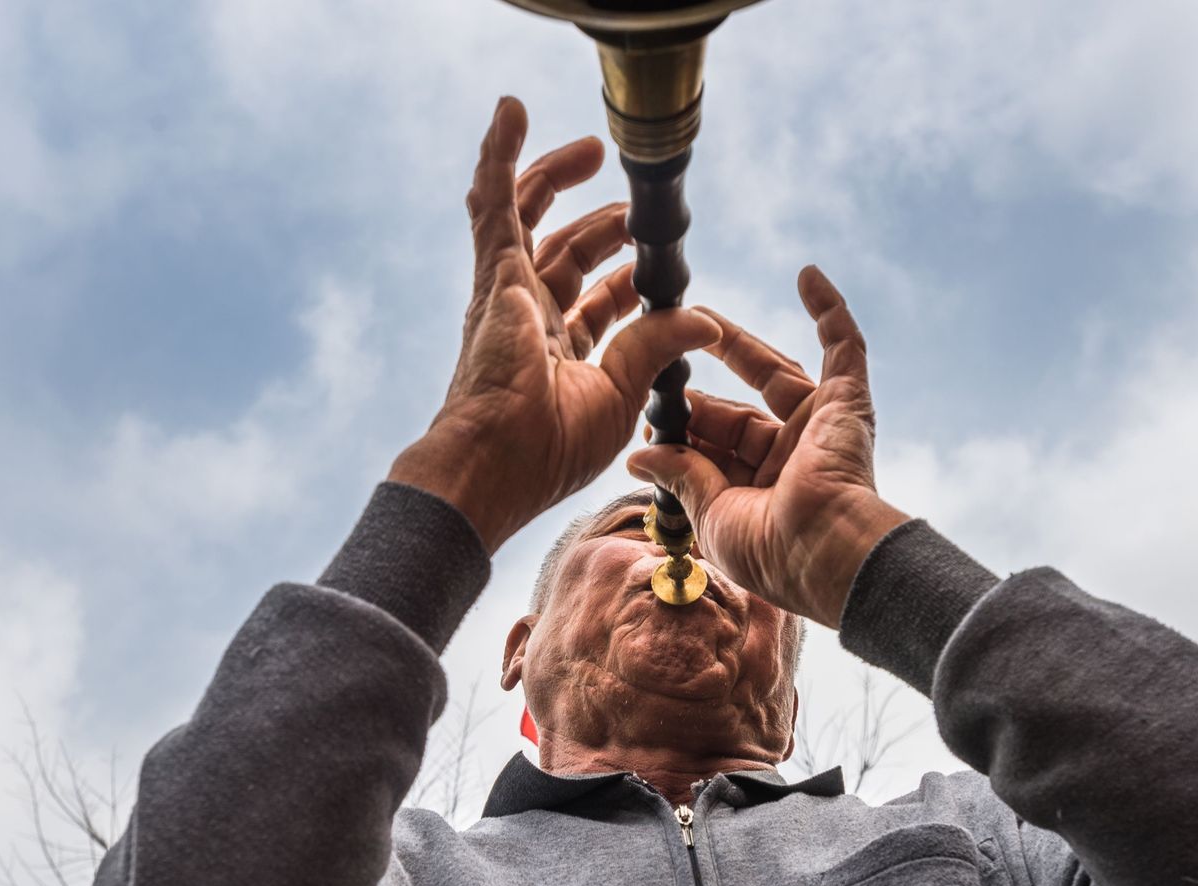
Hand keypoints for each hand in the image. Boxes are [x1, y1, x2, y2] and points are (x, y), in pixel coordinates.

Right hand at [389, 97, 720, 552]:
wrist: (496, 459)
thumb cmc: (549, 450)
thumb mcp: (623, 394)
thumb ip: (657, 347)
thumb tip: (703, 319)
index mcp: (560, 357)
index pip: (596, 305)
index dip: (628, 283)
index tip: (657, 271)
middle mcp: (530, 321)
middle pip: (566, 256)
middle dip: (602, 229)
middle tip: (632, 209)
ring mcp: (506, 293)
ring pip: (528, 219)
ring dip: (556, 179)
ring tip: (590, 150)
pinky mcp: (494, 272)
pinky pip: (494, 202)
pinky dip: (501, 155)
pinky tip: (511, 113)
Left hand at [626, 267, 908, 627]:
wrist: (825, 549)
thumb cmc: (771, 551)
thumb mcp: (711, 514)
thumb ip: (680, 476)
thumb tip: (638, 455)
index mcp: (761, 493)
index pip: (716, 451)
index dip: (685, 431)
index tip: (652, 417)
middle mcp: (792, 459)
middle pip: (739, 413)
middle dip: (701, 396)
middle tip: (661, 363)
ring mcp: (821, 427)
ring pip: (776, 375)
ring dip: (739, 344)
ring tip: (698, 315)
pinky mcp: (848, 401)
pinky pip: (845, 348)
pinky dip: (831, 312)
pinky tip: (807, 276)